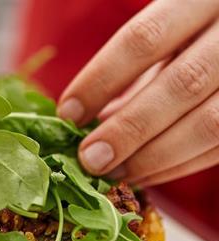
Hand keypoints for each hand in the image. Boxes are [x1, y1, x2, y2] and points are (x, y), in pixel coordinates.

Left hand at [58, 0, 218, 185]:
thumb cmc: (196, 33)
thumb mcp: (167, 33)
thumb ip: (134, 72)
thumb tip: (86, 123)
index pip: (144, 39)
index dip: (100, 80)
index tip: (68, 114)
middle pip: (181, 85)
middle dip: (128, 129)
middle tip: (90, 160)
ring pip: (209, 124)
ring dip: (153, 157)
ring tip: (114, 173)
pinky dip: (178, 166)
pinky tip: (145, 174)